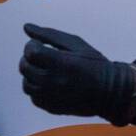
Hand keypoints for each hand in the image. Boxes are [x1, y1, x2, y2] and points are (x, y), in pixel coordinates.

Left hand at [20, 23, 135, 124]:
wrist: (110, 92)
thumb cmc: (94, 63)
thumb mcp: (75, 44)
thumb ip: (49, 35)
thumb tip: (26, 27)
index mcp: (61, 63)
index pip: (31, 52)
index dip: (32, 45)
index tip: (41, 44)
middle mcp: (54, 82)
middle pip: (25, 67)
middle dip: (29, 58)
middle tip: (42, 55)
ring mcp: (52, 97)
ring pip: (26, 84)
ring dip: (31, 74)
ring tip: (44, 69)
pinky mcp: (52, 107)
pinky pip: (34, 97)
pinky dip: (37, 88)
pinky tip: (48, 82)